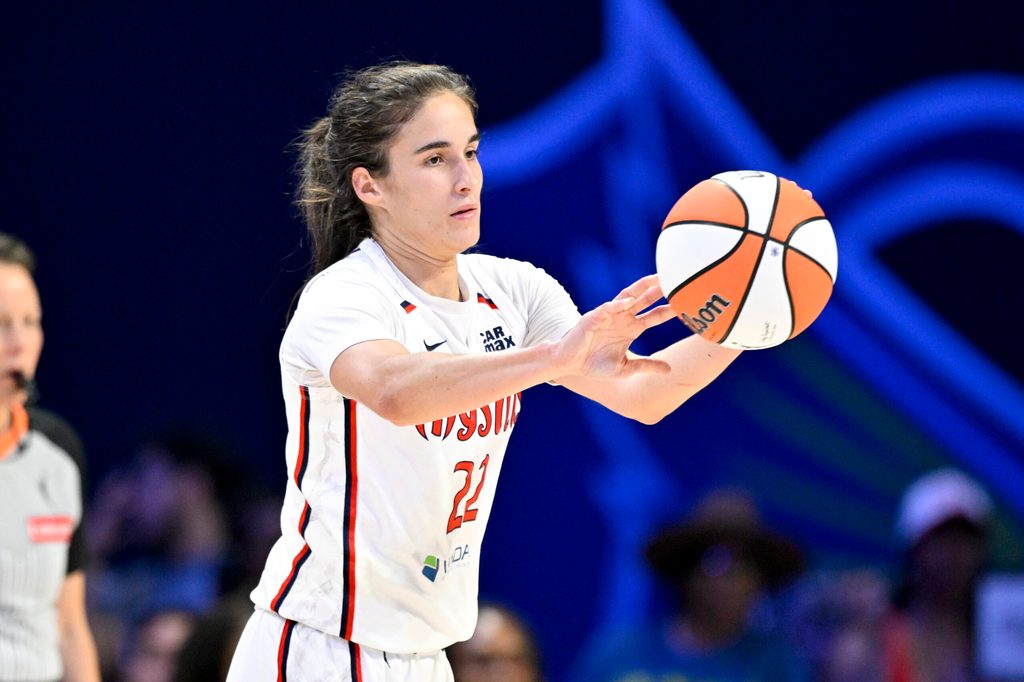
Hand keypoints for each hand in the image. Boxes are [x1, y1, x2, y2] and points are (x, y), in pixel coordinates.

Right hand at [551, 274, 675, 378]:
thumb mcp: (625, 369)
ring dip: (642, 288)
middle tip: (676, 280)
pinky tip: (630, 301)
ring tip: (655, 280)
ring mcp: (609, 315)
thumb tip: (669, 370)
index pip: (654, 315)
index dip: (668, 310)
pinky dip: (618, 304)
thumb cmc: (594, 364)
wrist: (570, 365)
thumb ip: (646, 366)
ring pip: (628, 296)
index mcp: (631, 328)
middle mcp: (622, 318)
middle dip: (659, 290)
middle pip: (644, 299)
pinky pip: (608, 307)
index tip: (686, 305)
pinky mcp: (594, 318)